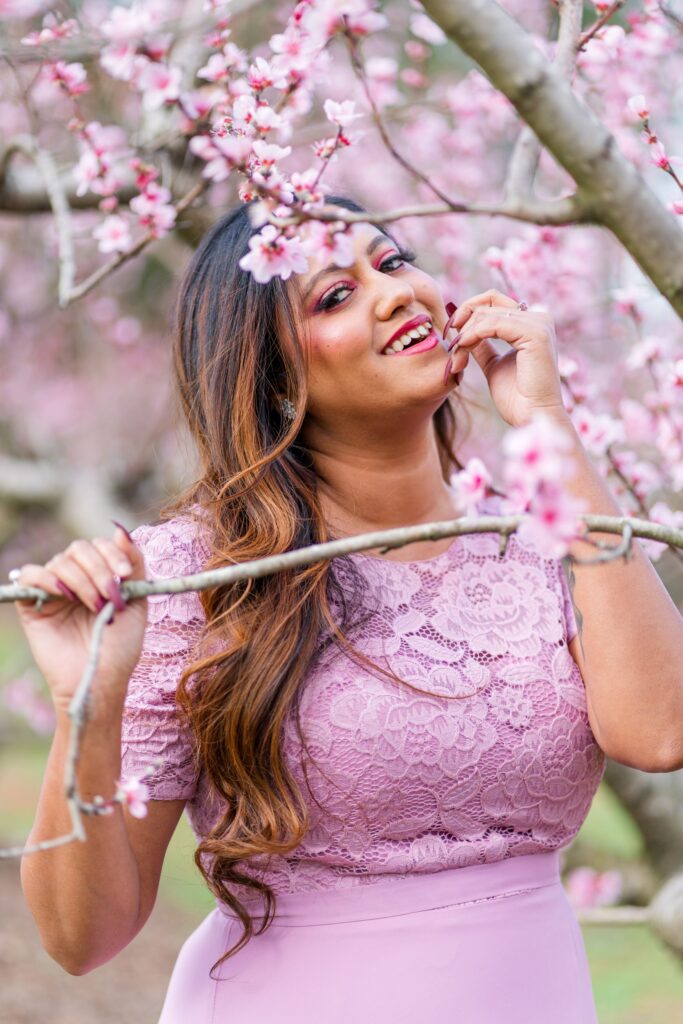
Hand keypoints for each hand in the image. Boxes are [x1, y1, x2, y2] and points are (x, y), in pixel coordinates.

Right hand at [13, 525, 147, 715]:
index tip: (125, 575)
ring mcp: (53, 590)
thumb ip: (134, 564)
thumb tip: (121, 529)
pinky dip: (46, 578)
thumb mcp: (137, 601)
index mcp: (100, 575)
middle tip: (110, 594)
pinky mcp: (32, 605)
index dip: (113, 553)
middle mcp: (76, 578)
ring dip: (81, 579)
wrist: (101, 678)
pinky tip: (64, 594)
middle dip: (99, 568)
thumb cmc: (121, 646)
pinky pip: (30, 574)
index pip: (100, 545)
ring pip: (60, 561)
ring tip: (94, 605)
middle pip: (80, 548)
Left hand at [443, 289, 566, 427]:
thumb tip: (464, 332)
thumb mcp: (494, 365)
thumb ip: (483, 347)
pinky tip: (462, 348)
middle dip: (463, 324)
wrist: (532, 417)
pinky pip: (492, 324)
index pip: (494, 300)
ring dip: (465, 335)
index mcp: (532, 324)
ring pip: (486, 315)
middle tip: (451, 347)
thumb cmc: (517, 398)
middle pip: (488, 303)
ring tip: (457, 359)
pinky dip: (472, 335)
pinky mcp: (535, 333)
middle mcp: (539, 318)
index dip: (468, 310)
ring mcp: (539, 324)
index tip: (451, 330)